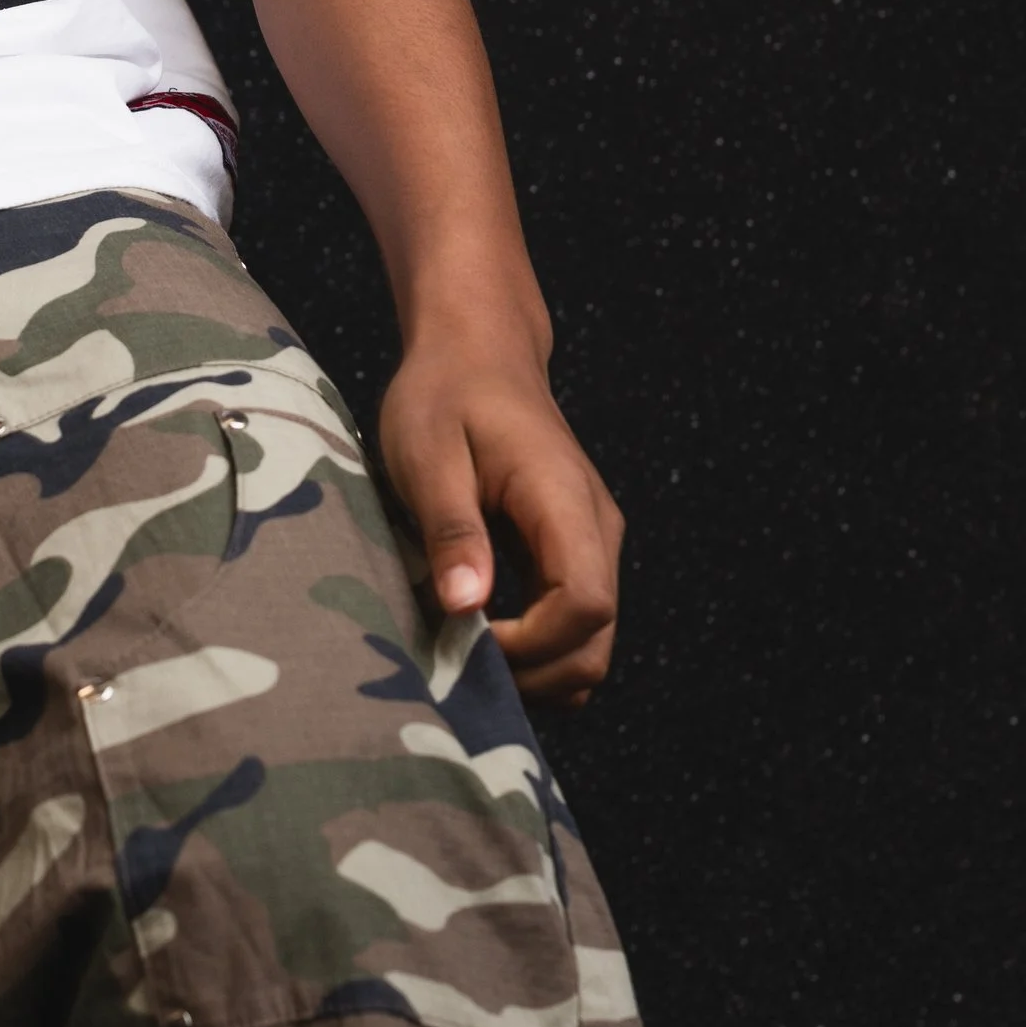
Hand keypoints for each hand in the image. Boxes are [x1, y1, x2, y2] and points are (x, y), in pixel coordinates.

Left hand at [377, 330, 623, 707]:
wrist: (479, 351)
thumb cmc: (446, 395)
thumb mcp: (429, 454)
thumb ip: (452, 530)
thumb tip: (464, 608)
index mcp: (565, 503)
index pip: (586, 606)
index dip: (531, 645)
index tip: (466, 636)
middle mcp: (596, 531)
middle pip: (596, 644)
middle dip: (531, 675)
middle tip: (456, 660)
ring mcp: (592, 545)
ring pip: (589, 647)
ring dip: (534, 671)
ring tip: (463, 651)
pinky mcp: (575, 553)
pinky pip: (573, 628)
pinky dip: (536, 651)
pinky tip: (479, 636)